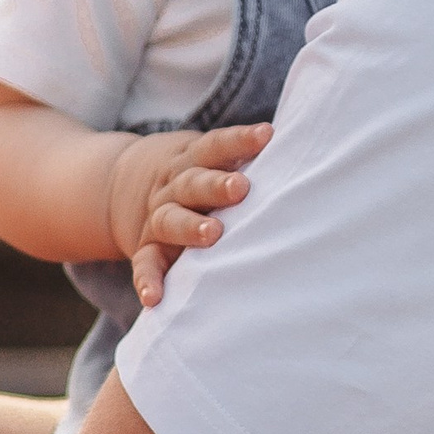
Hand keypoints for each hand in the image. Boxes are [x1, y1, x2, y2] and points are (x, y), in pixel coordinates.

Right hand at [113, 122, 271, 306]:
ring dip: (190, 226)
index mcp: (193, 159)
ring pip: (170, 219)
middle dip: (216, 185)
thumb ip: (246, 158)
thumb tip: (306, 146)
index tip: (266, 135)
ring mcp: (159, 217)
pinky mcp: (148, 247)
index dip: (241, 140)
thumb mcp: (212, 158)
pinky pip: (145, 263)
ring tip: (212, 235)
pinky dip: (147, 280)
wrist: (126, 185)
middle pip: (194, 182)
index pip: (216, 145)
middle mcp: (175, 186)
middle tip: (241, 188)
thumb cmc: (199, 175)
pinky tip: (154, 298)